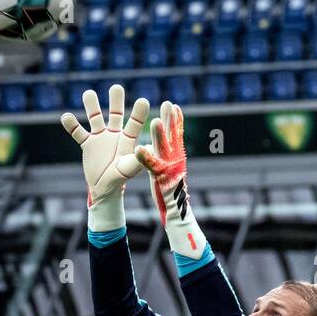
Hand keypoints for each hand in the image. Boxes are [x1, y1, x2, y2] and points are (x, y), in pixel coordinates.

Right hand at [60, 85, 150, 232]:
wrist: (105, 187)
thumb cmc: (121, 177)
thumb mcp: (130, 168)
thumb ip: (139, 159)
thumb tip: (147, 148)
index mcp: (128, 139)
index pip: (134, 123)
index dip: (138, 113)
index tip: (143, 101)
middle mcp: (114, 134)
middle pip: (115, 113)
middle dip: (116, 101)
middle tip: (116, 88)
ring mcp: (100, 137)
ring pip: (95, 118)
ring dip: (92, 106)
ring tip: (89, 94)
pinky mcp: (87, 144)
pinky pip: (78, 133)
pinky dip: (72, 125)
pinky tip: (66, 117)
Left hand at [134, 100, 187, 228]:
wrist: (176, 210)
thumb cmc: (169, 189)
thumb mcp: (167, 168)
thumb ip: (162, 155)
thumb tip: (154, 143)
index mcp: (176, 155)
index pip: (176, 134)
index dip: (176, 120)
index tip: (173, 105)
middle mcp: (176, 159)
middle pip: (173, 136)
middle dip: (171, 120)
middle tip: (169, 105)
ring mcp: (169, 168)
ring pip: (163, 148)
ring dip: (159, 135)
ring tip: (155, 121)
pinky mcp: (161, 178)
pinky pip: (152, 166)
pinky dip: (146, 157)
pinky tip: (139, 148)